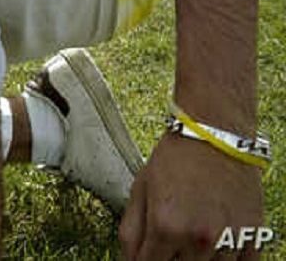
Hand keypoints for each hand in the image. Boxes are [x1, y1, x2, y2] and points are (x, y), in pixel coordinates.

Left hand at [119, 132, 263, 259]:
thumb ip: (131, 231)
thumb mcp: (140, 190)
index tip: (144, 256)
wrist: (215, 134)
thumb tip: (128, 259)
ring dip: (197, 260)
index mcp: (166, 226)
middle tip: (168, 243)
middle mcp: (198, 238)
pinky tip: (216, 245)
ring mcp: (229, 240)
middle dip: (169, 260)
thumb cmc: (175, 158)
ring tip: (192, 237)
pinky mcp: (253, 236)